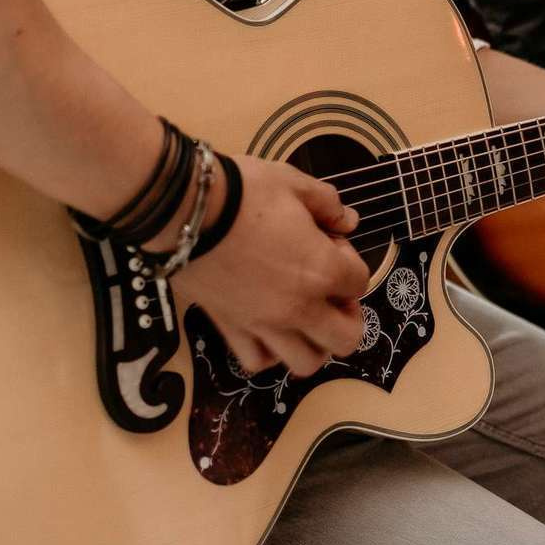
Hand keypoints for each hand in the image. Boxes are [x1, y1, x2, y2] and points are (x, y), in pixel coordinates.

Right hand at [170, 154, 370, 376]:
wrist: (184, 209)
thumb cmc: (245, 191)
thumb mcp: (293, 182)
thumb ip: (328, 204)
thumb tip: (348, 221)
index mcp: (321, 270)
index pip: (360, 281)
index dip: (350, 260)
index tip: (330, 242)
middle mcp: (298, 307)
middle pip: (346, 338)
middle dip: (348, 315)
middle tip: (331, 291)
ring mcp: (264, 325)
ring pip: (306, 362)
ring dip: (313, 342)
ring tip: (303, 316)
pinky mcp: (230, 329)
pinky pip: (257, 361)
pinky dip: (268, 352)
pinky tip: (267, 329)